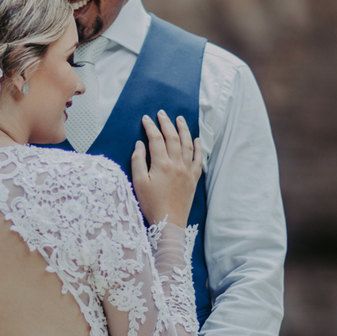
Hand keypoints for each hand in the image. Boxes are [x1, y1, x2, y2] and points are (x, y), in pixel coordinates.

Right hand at [131, 110, 202, 227]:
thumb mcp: (138, 182)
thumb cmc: (151, 204)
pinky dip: (198, 148)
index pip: (156, 139)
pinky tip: (196, 140)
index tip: (146, 119)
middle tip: (161, 113)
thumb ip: (138, 161)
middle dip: (166, 123)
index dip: (150, 127)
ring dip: (183, 130)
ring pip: (187, 145)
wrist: (169, 222)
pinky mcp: (193, 179)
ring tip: (179, 119)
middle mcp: (177, 164)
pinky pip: (198, 159)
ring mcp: (187, 171)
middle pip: (172, 138)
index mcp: (161, 164)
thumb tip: (140, 144)